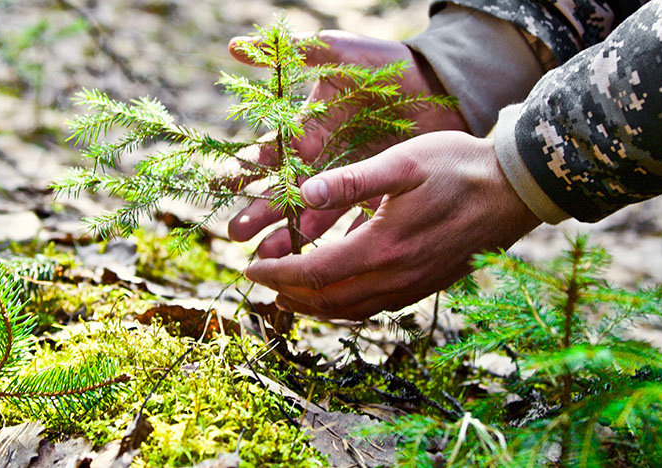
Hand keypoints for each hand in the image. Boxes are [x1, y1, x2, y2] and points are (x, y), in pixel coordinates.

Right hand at [226, 30, 468, 257]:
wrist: (439, 83)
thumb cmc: (385, 64)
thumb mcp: (339, 52)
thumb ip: (295, 51)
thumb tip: (236, 47)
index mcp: (308, 130)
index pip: (269, 154)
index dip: (245, 170)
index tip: (222, 186)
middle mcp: (322, 161)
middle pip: (283, 192)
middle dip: (259, 212)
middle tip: (236, 234)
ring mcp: (349, 181)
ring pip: (313, 215)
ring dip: (289, 236)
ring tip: (268, 256)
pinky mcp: (378, 195)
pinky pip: (355, 223)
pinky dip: (340, 242)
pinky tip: (322, 263)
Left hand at [243, 131, 539, 320]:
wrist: (513, 190)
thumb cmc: (457, 167)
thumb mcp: (402, 163)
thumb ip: (350, 181)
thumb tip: (304, 193)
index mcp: (383, 247)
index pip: (315, 273)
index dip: (277, 273)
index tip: (249, 267)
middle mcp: (396, 277)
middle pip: (329, 301)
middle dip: (289, 294)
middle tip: (261, 283)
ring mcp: (413, 286)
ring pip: (352, 310)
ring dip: (315, 306)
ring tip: (289, 296)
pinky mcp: (427, 285)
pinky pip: (376, 308)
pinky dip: (346, 306)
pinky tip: (338, 293)